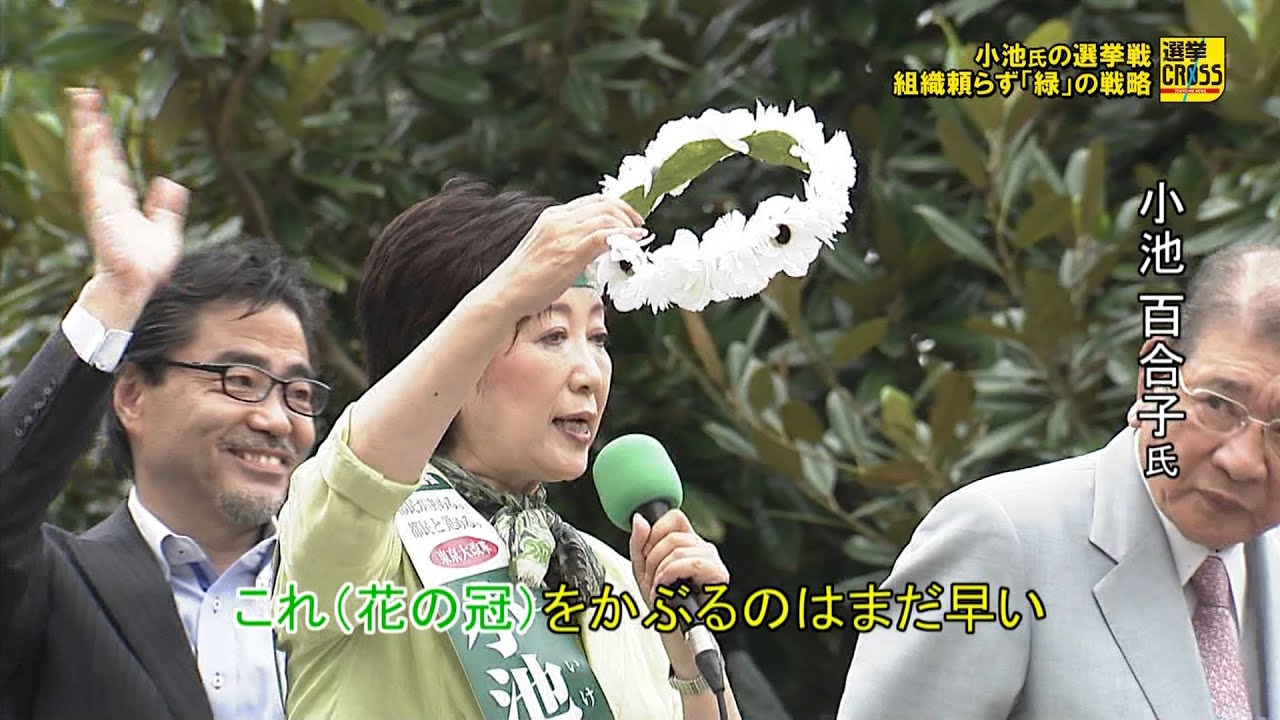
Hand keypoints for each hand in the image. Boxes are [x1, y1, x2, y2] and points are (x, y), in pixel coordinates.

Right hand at [67, 88, 187, 294]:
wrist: (138, 286)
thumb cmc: (147, 265)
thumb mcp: (165, 230)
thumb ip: (166, 207)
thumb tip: (170, 183)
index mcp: (119, 198)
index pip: (112, 159)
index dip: (106, 136)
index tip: (100, 111)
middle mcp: (106, 196)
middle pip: (95, 152)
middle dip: (89, 123)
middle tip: (83, 92)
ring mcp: (102, 202)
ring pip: (91, 159)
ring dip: (88, 131)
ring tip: (85, 104)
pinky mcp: (103, 211)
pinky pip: (96, 178)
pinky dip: (93, 157)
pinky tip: (92, 136)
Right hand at [486, 193, 644, 317]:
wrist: (506, 293)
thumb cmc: (526, 279)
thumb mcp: (549, 250)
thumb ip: (569, 242)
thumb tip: (595, 247)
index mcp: (553, 217)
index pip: (592, 200)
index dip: (617, 206)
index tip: (630, 218)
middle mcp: (558, 220)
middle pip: (603, 204)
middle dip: (627, 212)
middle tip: (639, 226)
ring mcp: (563, 234)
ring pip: (605, 216)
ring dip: (627, 225)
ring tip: (638, 237)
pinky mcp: (569, 252)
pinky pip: (603, 236)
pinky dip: (623, 236)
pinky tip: (634, 241)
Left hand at [628, 509, 728, 613]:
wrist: (673, 631)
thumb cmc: (662, 603)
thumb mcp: (641, 569)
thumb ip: (638, 543)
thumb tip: (640, 519)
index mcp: (688, 541)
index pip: (674, 517)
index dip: (655, 534)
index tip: (647, 557)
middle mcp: (702, 547)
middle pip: (672, 536)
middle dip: (653, 560)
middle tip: (651, 581)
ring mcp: (711, 559)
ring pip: (678, 550)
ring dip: (661, 572)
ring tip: (659, 588)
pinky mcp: (718, 574)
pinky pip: (691, 563)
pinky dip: (671, 576)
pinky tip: (667, 590)